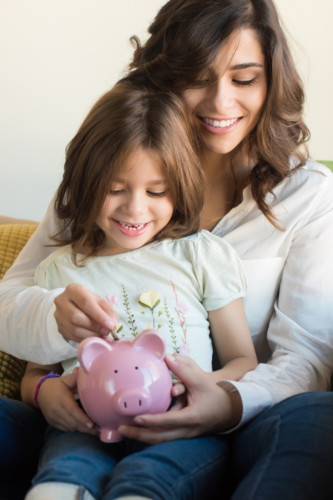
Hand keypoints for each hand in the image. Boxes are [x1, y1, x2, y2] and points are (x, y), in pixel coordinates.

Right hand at [37, 368, 98, 434]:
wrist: (40, 392)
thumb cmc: (57, 385)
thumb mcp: (65, 380)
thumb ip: (74, 377)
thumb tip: (80, 370)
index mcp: (61, 398)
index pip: (72, 410)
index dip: (82, 418)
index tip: (92, 424)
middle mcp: (56, 409)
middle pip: (72, 422)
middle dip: (85, 428)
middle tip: (98, 430)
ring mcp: (53, 417)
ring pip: (69, 427)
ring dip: (81, 430)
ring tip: (93, 430)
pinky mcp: (52, 423)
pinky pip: (64, 429)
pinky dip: (74, 430)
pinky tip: (82, 428)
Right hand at [54, 283, 118, 342]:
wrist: (73, 305)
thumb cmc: (88, 302)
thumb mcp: (99, 301)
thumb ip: (108, 311)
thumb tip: (113, 324)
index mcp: (73, 290)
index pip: (85, 303)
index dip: (99, 315)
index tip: (110, 325)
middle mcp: (61, 301)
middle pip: (76, 317)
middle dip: (94, 326)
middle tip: (107, 331)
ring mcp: (58, 315)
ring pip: (74, 329)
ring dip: (91, 335)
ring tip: (102, 334)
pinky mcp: (59, 327)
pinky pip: (72, 336)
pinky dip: (86, 339)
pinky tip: (93, 337)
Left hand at [118, 354, 242, 443]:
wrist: (229, 409)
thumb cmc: (214, 394)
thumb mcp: (200, 380)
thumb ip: (182, 370)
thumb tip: (167, 356)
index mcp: (192, 417)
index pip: (169, 421)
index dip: (152, 421)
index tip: (136, 418)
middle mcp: (187, 430)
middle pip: (160, 438)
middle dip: (139, 435)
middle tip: (121, 429)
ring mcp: (185, 436)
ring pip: (160, 441)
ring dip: (141, 437)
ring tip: (123, 431)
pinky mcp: (182, 436)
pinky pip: (163, 438)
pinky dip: (149, 435)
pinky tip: (135, 431)